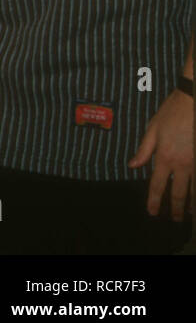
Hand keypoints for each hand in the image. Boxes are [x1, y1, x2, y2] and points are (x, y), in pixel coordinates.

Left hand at [128, 89, 193, 220]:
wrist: (193, 101)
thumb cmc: (171, 113)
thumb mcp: (152, 129)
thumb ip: (144, 150)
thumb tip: (132, 165)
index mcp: (164, 157)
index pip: (157, 185)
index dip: (154, 201)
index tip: (153, 213)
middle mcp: (182, 164)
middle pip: (178, 193)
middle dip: (176, 209)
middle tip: (175, 220)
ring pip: (195, 190)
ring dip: (192, 204)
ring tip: (190, 214)